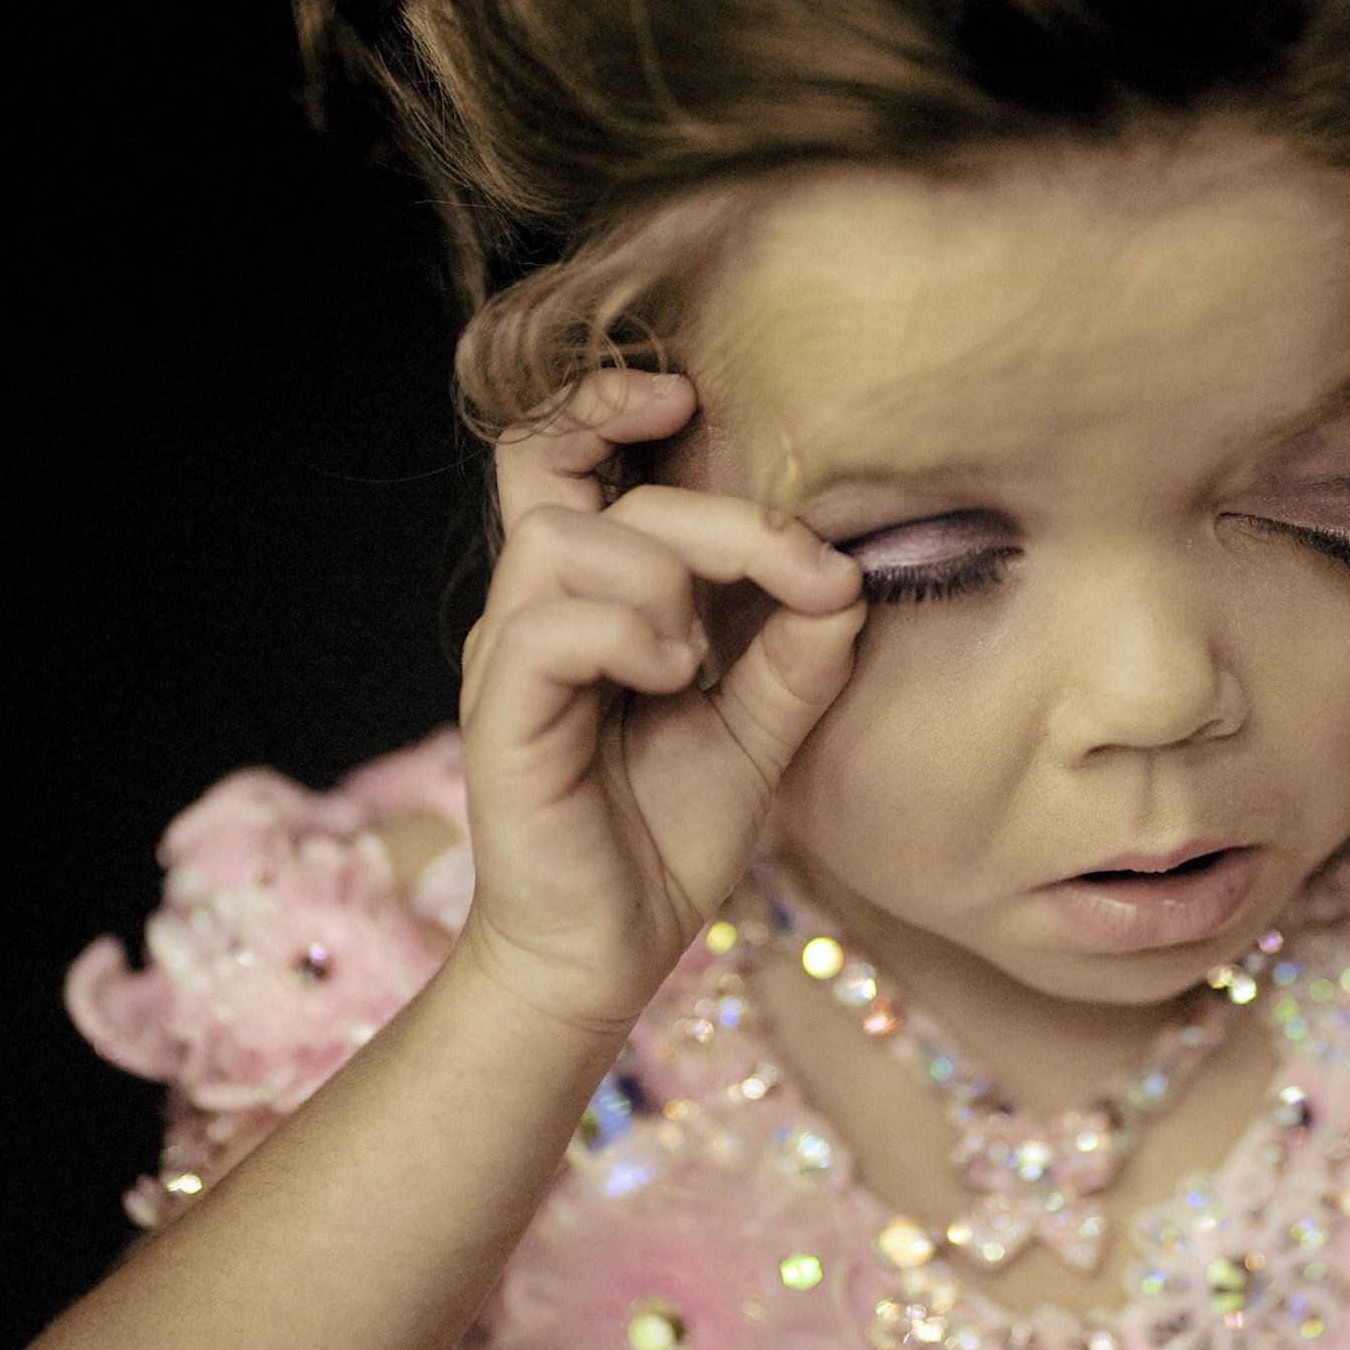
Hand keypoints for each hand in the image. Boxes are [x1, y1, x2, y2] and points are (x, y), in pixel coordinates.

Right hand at [457, 369, 865, 1034]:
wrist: (605, 952)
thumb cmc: (665, 833)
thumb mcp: (760, 731)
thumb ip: (798, 654)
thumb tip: (848, 578)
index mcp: (582, 596)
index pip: (554, 454)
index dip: (604, 402)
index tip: (687, 398)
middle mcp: (532, 610)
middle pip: (575, 479)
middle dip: (704, 506)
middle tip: (790, 564)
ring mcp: (510, 660)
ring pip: (564, 540)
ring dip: (664, 574)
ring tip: (705, 654)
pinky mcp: (500, 717)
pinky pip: (550, 628)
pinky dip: (630, 635)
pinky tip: (677, 679)